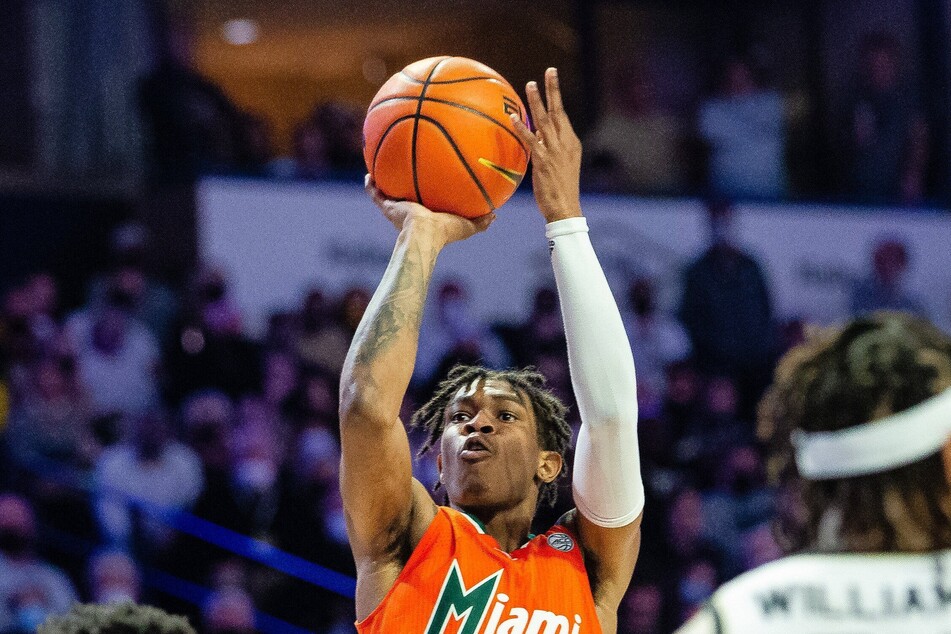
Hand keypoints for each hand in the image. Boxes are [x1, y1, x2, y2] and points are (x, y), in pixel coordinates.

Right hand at [365, 175, 495, 246]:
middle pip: (406, 199)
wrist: (425, 233)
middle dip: (404, 189)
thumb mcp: (468, 225)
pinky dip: (370, 186)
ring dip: (383, 185)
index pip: (427, 205)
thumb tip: (494, 215)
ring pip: (387, 195)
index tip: (429, 186)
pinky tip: (368, 174)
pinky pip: (375, 195)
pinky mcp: (388, 208)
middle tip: (404, 174)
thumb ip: (481, 221)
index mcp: (428, 217)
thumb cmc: (446, 231)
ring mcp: (397, 210)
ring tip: (380, 170)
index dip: (427, 197)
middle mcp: (411, 214)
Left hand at [511, 68, 582, 222]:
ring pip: (546, 120)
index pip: (563, 116)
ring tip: (530, 85)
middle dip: (553, 90)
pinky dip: (522, 128)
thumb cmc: (560, 190)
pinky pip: (532, 141)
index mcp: (572, 143)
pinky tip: (514, 118)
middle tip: (549, 70)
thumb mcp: (559, 165)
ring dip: (537, 102)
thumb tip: (537, 134)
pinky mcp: (544, 161)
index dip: (557, 97)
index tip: (552, 79)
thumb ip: (549, 148)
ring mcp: (555, 152)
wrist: (565, 208)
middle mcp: (565, 144)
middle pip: (558, 111)